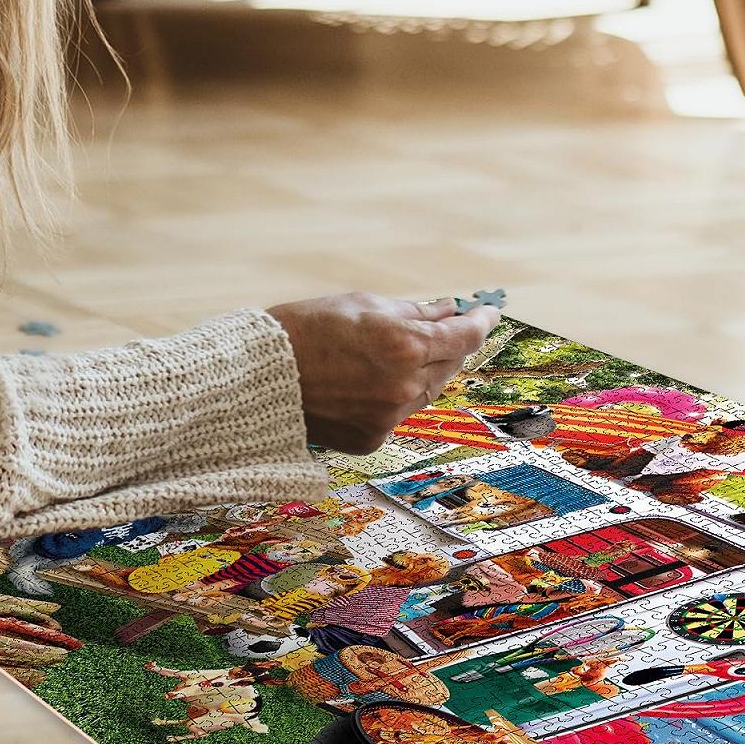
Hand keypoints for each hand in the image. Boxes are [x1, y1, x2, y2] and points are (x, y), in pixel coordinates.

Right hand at [264, 292, 502, 454]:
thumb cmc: (305, 329)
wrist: (258, 377)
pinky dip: (394, 396)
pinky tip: (371, 380)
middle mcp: (403, 385)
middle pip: (449, 364)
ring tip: (397, 352)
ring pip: (426, 391)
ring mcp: (389, 416)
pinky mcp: (372, 439)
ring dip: (422, 370)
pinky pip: (398, 414)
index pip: (464, 337)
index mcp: (404, 344)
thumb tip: (448, 310)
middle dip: (450, 345)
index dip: (480, 322)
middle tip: (447, 327)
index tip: (486, 313)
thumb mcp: (362, 305)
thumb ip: (413, 311)